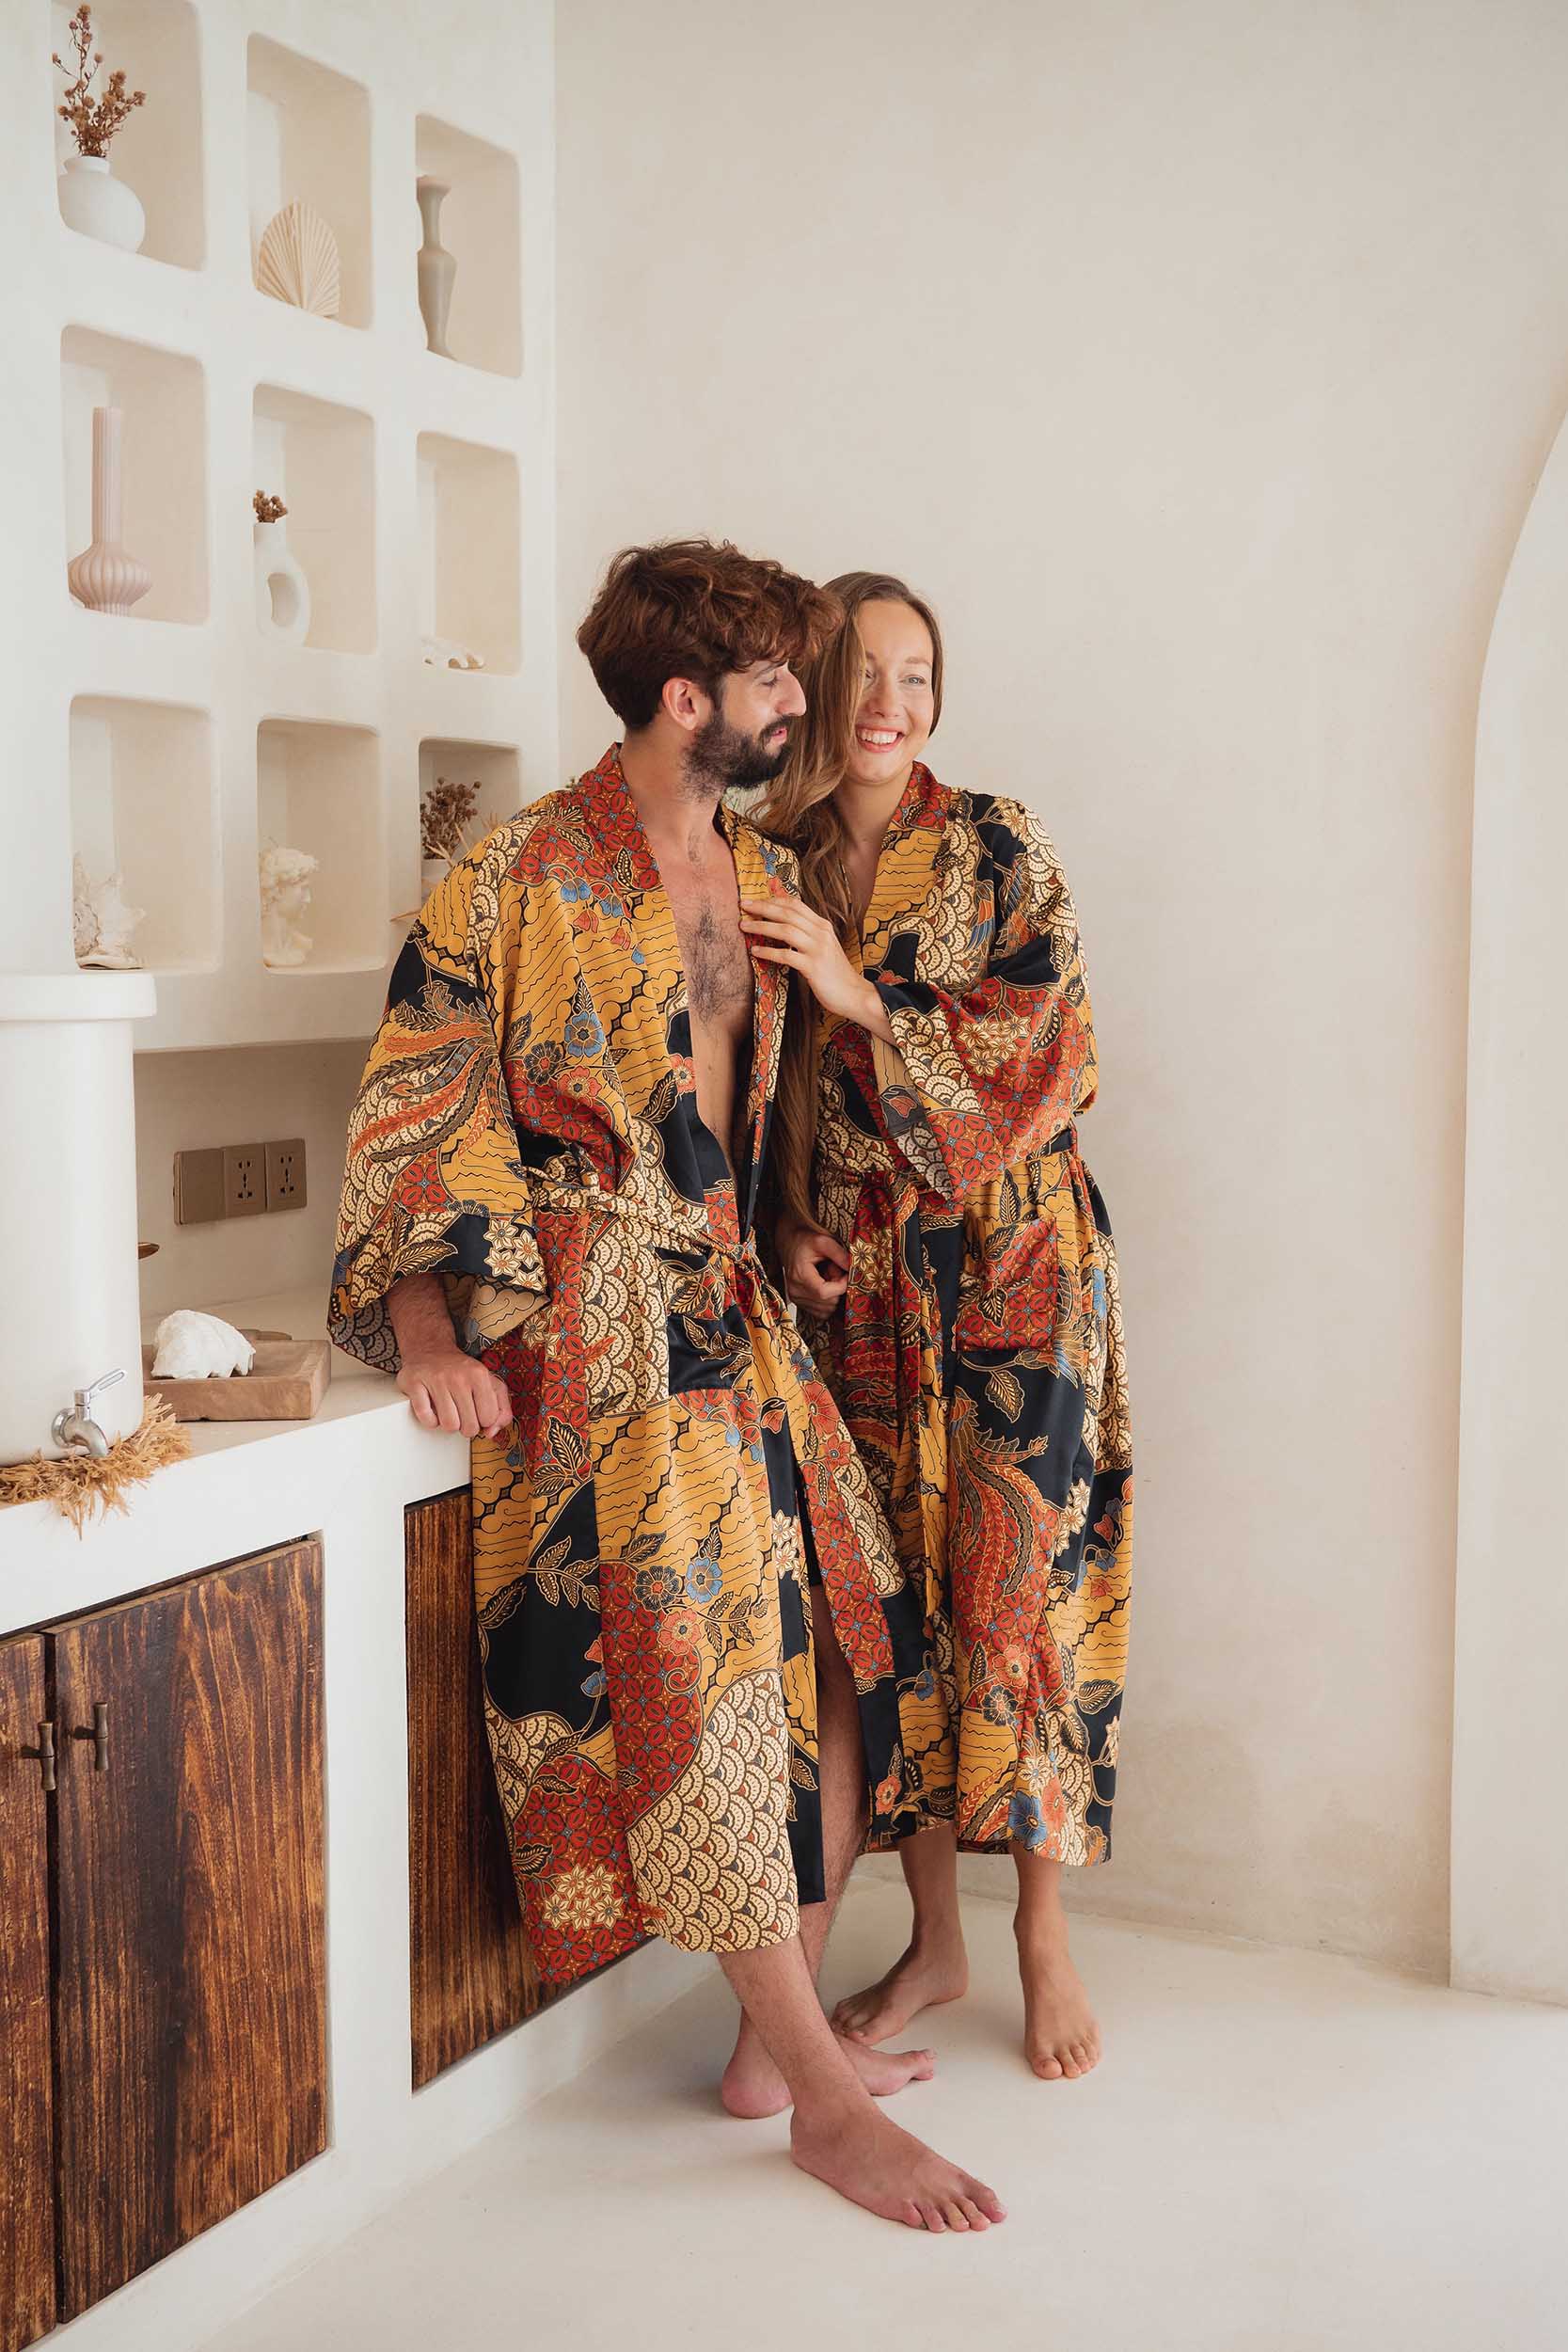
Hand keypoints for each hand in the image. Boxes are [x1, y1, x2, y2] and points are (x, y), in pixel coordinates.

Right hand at [397, 1349, 513, 1440]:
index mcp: (479, 1375)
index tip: (477, 1412)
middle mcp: (458, 1376)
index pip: (488, 1418)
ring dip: (448, 1424)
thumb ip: (502, 1409)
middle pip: (469, 1426)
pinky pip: (426, 1419)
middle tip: (461, 1412)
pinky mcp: (414, 1384)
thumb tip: (491, 1432)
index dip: (483, 1421)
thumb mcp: (490, 1383)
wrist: (430, 1350)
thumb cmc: (461, 1372)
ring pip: (448, 1425)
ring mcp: (435, 1379)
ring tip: (448, 1410)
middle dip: (465, 1426)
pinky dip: (430, 1420)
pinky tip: (433, 1409)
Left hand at [739, 896, 890, 1036]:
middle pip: (787, 913)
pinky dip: (768, 952)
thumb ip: (807, 934)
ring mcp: (818, 949)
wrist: (854, 993)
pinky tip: (755, 951)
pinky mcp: (813, 967)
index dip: (774, 900)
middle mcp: (821, 933)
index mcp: (823, 925)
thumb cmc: (835, 973)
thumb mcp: (824, 946)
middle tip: (743, 905)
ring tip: (744, 926)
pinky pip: (786, 955)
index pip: (796, 904)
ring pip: (785, 930)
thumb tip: (783, 926)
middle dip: (762, 907)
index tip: (756, 900)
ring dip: (761, 926)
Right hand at [779, 1218, 851, 1314]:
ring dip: (833, 1295)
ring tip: (827, 1276)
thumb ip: (839, 1254)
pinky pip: (822, 1312)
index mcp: (800, 1275)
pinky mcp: (799, 1303)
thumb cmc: (803, 1240)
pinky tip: (824, 1284)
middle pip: (828, 1302)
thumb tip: (853, 1270)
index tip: (846, 1273)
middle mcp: (796, 1291)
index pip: (824, 1293)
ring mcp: (796, 1298)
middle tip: (833, 1270)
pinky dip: (828, 1301)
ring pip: (827, 1309)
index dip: (841, 1286)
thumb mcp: (823, 1241)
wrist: (789, 1242)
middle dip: (838, 1288)